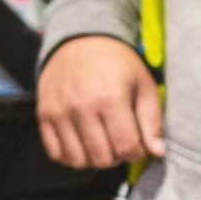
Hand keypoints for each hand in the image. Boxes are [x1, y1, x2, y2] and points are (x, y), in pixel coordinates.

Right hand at [36, 35, 163, 170]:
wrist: (80, 39)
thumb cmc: (116, 62)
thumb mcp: (143, 84)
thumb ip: (151, 120)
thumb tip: (156, 152)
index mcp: (110, 98)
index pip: (126, 147)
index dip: (137, 152)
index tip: (137, 143)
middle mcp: (82, 107)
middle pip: (102, 158)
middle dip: (117, 156)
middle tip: (119, 141)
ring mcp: (59, 112)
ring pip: (78, 160)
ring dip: (93, 158)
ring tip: (101, 142)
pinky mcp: (44, 115)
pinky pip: (55, 153)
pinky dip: (70, 156)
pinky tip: (81, 144)